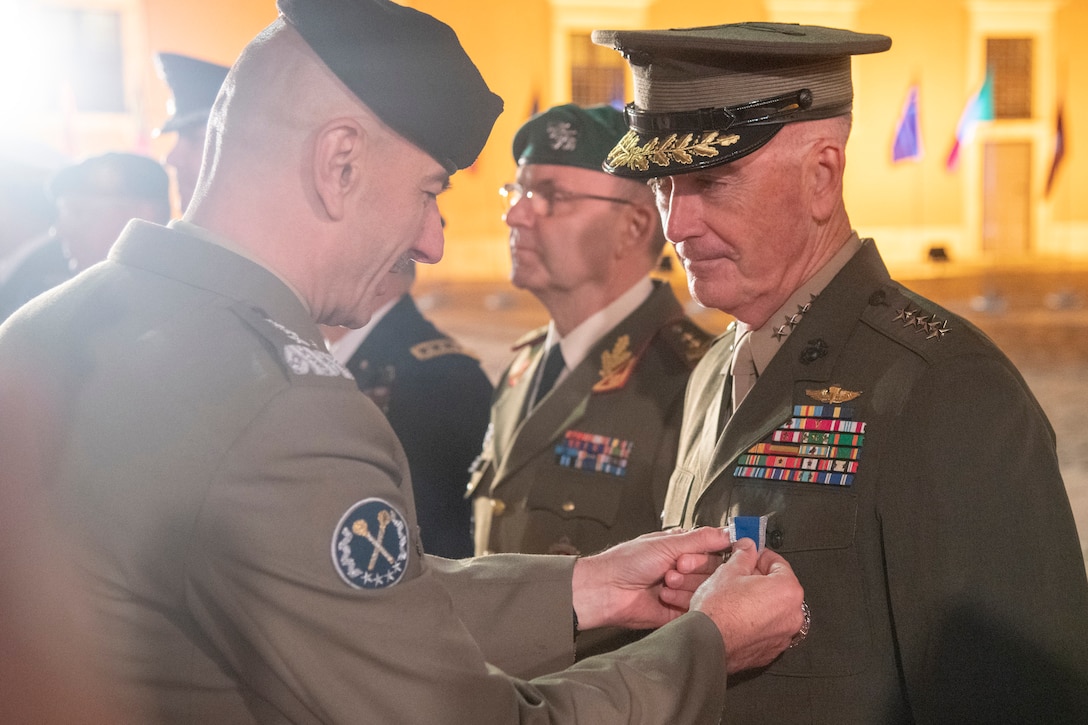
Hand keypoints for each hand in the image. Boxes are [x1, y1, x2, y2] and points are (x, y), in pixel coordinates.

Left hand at [571, 526, 731, 630]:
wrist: (607, 590)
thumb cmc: (627, 562)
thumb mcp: (667, 543)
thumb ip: (701, 539)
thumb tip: (729, 532)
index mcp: (680, 548)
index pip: (713, 550)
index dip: (707, 553)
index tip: (695, 554)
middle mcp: (683, 569)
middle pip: (712, 571)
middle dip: (694, 568)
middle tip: (675, 567)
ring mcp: (682, 591)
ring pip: (706, 590)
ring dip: (685, 585)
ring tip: (665, 582)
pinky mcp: (678, 613)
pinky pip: (696, 608)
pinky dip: (682, 601)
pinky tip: (665, 597)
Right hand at [690, 538, 804, 673]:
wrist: (706, 644)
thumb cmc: (718, 612)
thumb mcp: (728, 571)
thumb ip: (744, 555)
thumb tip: (748, 548)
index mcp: (787, 591)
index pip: (779, 563)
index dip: (760, 556)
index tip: (750, 554)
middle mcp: (792, 615)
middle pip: (778, 587)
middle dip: (759, 579)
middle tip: (740, 574)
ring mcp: (783, 635)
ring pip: (772, 609)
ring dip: (757, 600)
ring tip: (735, 595)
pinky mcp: (770, 650)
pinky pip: (766, 628)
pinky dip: (755, 621)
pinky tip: (736, 615)